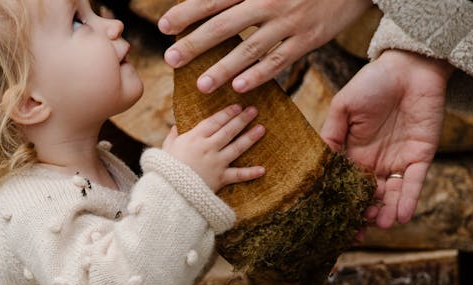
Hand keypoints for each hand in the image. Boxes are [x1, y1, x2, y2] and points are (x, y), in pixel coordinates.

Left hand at [159, 0, 371, 93]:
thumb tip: (208, 0)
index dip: (188, 12)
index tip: (165, 27)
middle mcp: (269, 2)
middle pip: (225, 25)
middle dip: (195, 43)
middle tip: (171, 59)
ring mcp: (289, 23)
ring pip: (249, 48)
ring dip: (223, 68)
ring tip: (201, 85)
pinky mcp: (308, 39)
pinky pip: (279, 61)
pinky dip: (259, 75)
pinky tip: (240, 88)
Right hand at [163, 104, 265, 191]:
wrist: (169, 191)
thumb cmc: (165, 168)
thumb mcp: (167, 148)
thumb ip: (173, 135)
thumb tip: (177, 126)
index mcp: (194, 138)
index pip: (215, 121)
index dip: (227, 113)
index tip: (237, 106)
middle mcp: (208, 147)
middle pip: (229, 130)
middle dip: (242, 119)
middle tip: (254, 110)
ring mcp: (216, 162)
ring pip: (237, 147)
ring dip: (250, 137)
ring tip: (261, 129)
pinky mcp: (220, 178)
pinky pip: (238, 175)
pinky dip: (250, 173)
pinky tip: (262, 169)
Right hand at [321, 50, 452, 228]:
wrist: (409, 65)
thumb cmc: (372, 82)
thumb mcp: (342, 108)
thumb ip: (330, 136)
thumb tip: (316, 165)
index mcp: (354, 153)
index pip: (346, 185)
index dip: (342, 204)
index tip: (335, 223)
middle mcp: (376, 162)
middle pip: (369, 197)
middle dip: (364, 215)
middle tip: (358, 232)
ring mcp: (399, 160)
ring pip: (392, 194)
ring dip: (388, 212)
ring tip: (381, 225)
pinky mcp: (421, 156)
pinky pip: (414, 183)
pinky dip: (409, 200)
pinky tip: (402, 216)